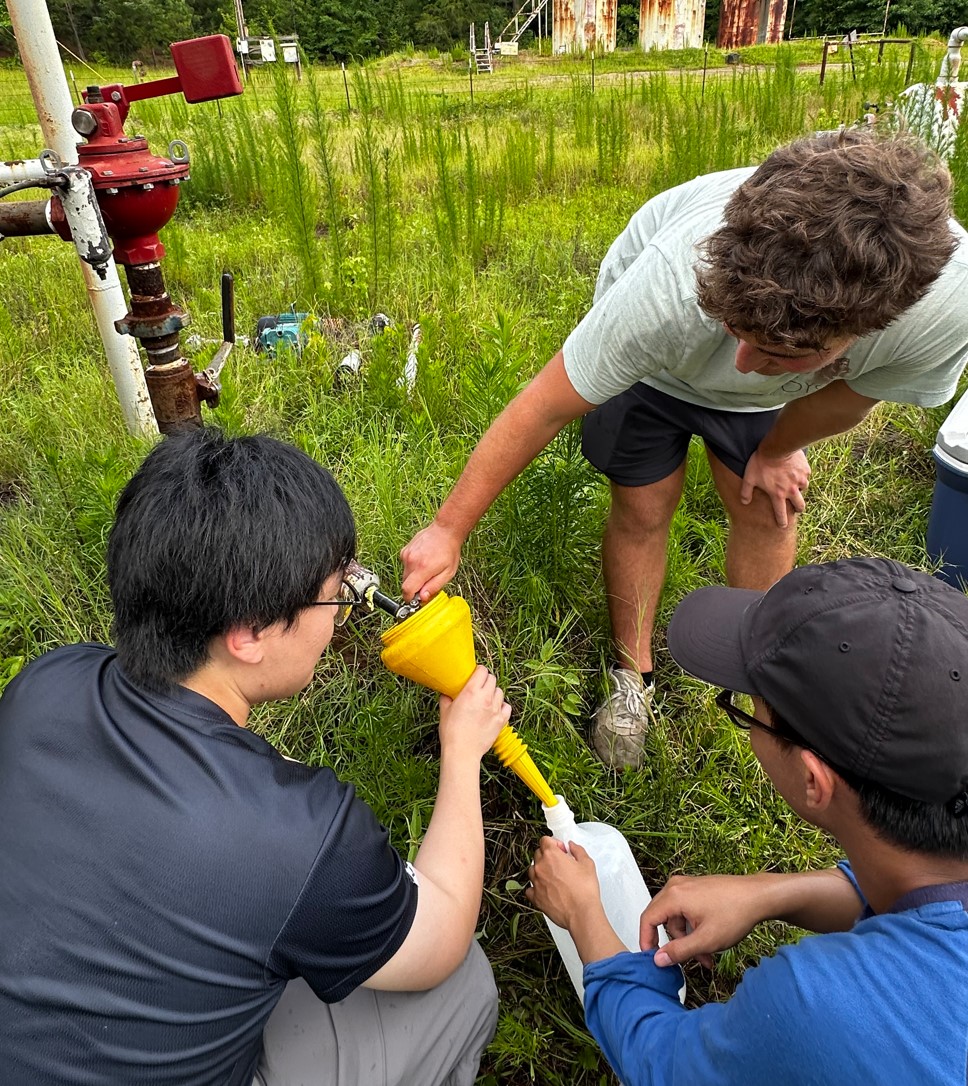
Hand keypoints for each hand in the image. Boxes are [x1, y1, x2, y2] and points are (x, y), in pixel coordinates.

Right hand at [400, 520, 463, 602]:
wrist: (445, 531)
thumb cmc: (449, 551)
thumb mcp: (448, 573)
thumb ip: (434, 586)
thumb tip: (422, 597)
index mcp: (423, 568)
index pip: (407, 589)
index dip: (409, 598)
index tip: (414, 600)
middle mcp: (412, 561)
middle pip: (405, 583)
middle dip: (414, 587)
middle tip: (426, 582)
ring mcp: (406, 554)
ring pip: (405, 574)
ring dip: (413, 577)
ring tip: (426, 568)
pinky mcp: (404, 550)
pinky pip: (405, 565)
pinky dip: (411, 567)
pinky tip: (422, 561)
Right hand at [438, 665, 510, 761]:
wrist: (462, 752)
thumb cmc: (451, 732)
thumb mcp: (444, 711)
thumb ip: (446, 698)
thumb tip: (446, 692)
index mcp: (471, 692)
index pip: (482, 671)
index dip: (479, 671)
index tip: (475, 675)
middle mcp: (486, 698)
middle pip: (492, 679)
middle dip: (486, 681)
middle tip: (479, 687)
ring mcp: (495, 709)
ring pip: (500, 692)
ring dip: (494, 693)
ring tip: (486, 700)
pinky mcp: (501, 720)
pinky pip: (507, 706)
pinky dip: (502, 706)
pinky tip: (495, 710)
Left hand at [525, 837, 601, 929]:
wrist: (581, 913)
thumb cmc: (584, 891)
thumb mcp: (587, 864)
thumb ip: (578, 850)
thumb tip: (572, 846)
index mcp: (551, 855)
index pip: (545, 840)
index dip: (554, 843)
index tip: (561, 850)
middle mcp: (540, 867)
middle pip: (538, 853)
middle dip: (548, 856)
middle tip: (560, 863)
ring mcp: (535, 882)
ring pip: (532, 870)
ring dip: (541, 870)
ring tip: (553, 877)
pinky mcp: (535, 897)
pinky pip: (530, 888)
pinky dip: (536, 888)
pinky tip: (546, 889)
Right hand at [640, 874, 770, 968]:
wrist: (759, 896)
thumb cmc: (735, 913)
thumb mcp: (705, 940)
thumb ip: (678, 951)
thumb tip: (658, 959)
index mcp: (674, 896)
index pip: (648, 919)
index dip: (647, 941)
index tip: (652, 958)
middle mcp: (676, 886)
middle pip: (662, 919)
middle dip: (674, 944)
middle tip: (684, 962)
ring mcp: (687, 885)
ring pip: (676, 918)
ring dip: (688, 939)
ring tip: (707, 956)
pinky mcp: (697, 888)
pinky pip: (686, 911)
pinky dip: (694, 928)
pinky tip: (709, 942)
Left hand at [740, 448, 810, 528]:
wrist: (777, 447)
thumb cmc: (761, 462)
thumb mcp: (749, 477)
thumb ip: (746, 491)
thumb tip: (744, 502)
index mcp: (778, 494)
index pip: (781, 513)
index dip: (782, 521)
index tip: (783, 526)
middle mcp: (792, 491)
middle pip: (800, 506)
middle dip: (798, 509)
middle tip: (796, 508)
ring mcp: (801, 481)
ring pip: (803, 490)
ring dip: (799, 490)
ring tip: (794, 485)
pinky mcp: (806, 471)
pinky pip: (805, 476)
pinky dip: (801, 476)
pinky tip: (796, 471)